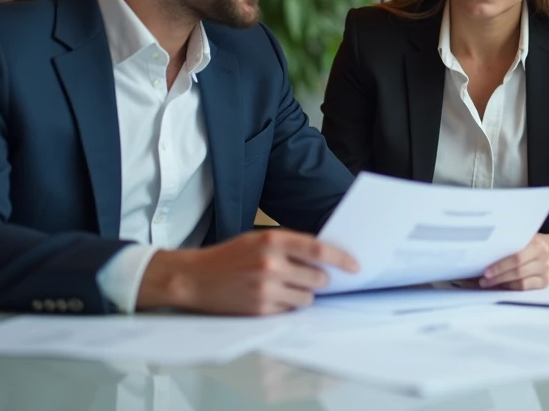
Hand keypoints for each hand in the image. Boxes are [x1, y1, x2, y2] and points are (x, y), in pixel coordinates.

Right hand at [137, 229, 358, 314]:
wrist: (194, 278)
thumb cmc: (228, 256)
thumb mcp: (258, 239)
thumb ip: (288, 245)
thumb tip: (322, 256)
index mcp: (272, 240)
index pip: (318, 250)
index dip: (341, 258)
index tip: (355, 266)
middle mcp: (270, 264)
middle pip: (317, 277)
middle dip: (321, 280)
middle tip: (315, 278)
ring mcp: (265, 289)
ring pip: (306, 298)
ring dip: (304, 294)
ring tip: (287, 287)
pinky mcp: (259, 310)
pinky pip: (289, 311)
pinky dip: (287, 305)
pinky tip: (273, 297)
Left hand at [479, 230, 548, 289]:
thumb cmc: (540, 243)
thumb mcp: (531, 237)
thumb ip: (514, 243)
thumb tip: (488, 252)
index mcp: (537, 243)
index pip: (516, 256)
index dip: (500, 265)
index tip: (485, 269)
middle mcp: (542, 257)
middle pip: (517, 270)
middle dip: (497, 276)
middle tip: (483, 279)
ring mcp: (545, 271)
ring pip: (520, 281)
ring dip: (502, 283)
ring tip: (487, 283)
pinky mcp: (544, 283)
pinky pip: (525, 287)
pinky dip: (511, 287)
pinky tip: (501, 286)